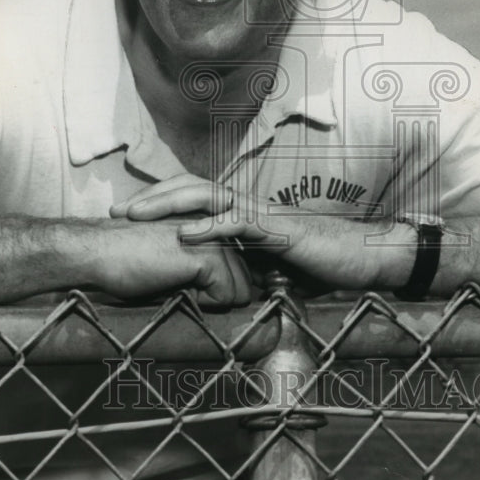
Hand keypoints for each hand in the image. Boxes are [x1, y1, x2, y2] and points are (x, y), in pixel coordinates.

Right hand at [84, 218, 252, 307]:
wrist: (97, 250)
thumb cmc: (125, 258)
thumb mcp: (172, 260)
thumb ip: (200, 266)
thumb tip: (222, 293)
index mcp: (208, 224)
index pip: (238, 267)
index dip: (217, 287)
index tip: (187, 282)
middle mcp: (216, 227)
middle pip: (244, 280)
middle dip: (218, 295)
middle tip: (178, 284)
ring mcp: (214, 240)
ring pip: (240, 290)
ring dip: (210, 300)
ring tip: (174, 283)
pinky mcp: (207, 256)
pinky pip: (226, 297)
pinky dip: (203, 304)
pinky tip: (174, 286)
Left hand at [109, 174, 385, 289]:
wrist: (362, 258)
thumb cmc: (320, 263)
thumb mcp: (271, 269)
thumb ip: (244, 271)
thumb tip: (219, 290)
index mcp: (243, 214)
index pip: (195, 197)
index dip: (161, 201)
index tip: (129, 215)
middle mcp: (247, 206)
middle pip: (191, 189)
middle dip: (152, 197)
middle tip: (117, 210)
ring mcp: (261, 214)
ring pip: (207, 197)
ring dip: (168, 203)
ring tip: (137, 214)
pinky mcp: (277, 229)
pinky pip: (237, 223)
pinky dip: (207, 228)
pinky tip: (183, 235)